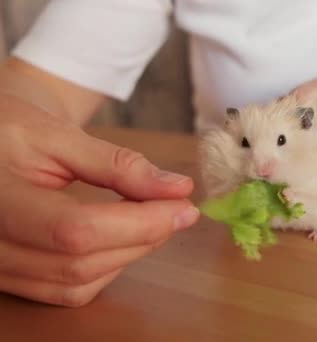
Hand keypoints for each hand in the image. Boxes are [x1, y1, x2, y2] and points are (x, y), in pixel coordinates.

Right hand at [0, 94, 198, 306]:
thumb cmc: (12, 129)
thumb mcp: (59, 134)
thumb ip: (117, 164)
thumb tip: (177, 188)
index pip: (74, 229)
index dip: (138, 223)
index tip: (184, 206)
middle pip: (81, 262)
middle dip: (143, 237)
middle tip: (179, 209)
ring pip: (78, 283)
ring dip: (130, 254)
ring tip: (154, 218)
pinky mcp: (11, 278)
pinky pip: (69, 290)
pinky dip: (108, 267)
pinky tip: (124, 236)